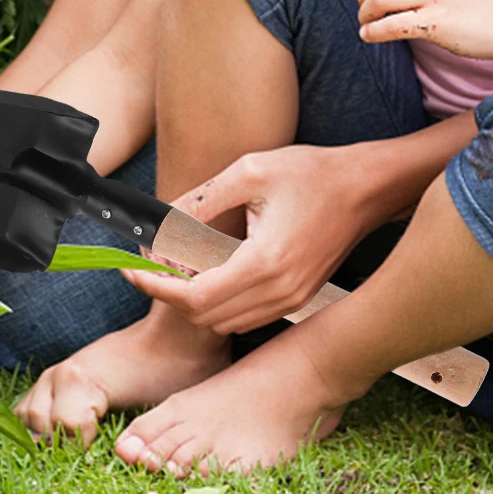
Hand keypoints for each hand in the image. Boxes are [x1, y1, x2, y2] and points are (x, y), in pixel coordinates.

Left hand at [121, 142, 394, 336]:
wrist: (364, 189)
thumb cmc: (311, 174)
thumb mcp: (248, 172)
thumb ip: (200, 201)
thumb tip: (160, 222)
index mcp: (265, 262)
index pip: (194, 297)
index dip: (154, 286)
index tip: (128, 267)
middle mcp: (279, 291)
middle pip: (204, 316)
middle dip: (167, 293)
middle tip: (146, 262)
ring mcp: (290, 299)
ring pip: (222, 321)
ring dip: (192, 300)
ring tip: (173, 266)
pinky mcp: (296, 298)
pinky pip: (244, 316)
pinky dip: (217, 302)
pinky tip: (207, 271)